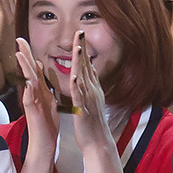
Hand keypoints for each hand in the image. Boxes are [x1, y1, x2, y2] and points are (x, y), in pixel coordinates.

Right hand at [16, 37, 56, 159]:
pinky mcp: (33, 114)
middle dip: (24, 55)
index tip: (24, 40)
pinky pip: (30, 102)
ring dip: (25, 70)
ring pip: (28, 83)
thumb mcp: (47, 101)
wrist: (44, 144)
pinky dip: (29, 94)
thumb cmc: (47, 124)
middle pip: (29, 71)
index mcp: (40, 91)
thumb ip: (42, 86)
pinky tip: (28, 85)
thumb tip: (38, 69)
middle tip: (19, 39)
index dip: (29, 54)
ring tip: (20, 56)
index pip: (34, 69)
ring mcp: (32, 103)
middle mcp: (34, 94)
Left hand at [69, 30, 115, 157]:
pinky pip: (79, 97)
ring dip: (80, 62)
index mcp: (92, 88)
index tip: (80, 34)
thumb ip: (89, 86)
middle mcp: (92, 90)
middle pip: (86, 66)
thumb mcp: (91, 100)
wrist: (97, 142)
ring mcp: (88, 99)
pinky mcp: (83, 110)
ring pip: (83, 78)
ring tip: (78, 47)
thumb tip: (87, 72)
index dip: (83, 49)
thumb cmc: (91, 122)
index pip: (87, 65)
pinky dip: (77, 87)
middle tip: (80, 31)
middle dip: (82, 48)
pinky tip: (74, 77)